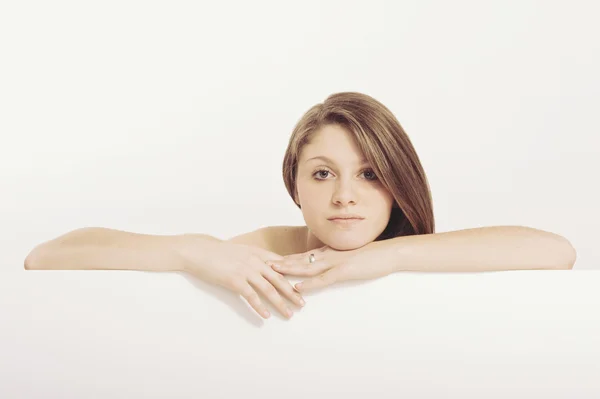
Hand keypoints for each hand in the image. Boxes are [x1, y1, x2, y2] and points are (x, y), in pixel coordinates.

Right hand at [175, 236, 304, 318]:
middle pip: (279, 279)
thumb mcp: (241, 250)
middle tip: (303, 304)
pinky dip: (260, 307)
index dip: (294, 276)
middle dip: (293, 292)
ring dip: (280, 303)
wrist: (198, 251)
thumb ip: (256, 257)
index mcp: (258, 253)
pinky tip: (266, 315)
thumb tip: (268, 266)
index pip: (282, 265)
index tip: (304, 285)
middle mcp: (255, 261)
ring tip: (289, 314)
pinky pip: (251, 296)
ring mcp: (245, 270)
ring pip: (268, 289)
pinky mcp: (234, 280)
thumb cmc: (218, 252)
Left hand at [267, 242, 393, 291]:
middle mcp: (330, 255)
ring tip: (273, 273)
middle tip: (264, 264)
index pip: (305, 255)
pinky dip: (310, 284)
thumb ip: (338, 258)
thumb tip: (328, 263)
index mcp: (331, 252)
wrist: (390, 253)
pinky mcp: (345, 271)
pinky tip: (299, 288)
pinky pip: (323, 279)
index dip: (289, 257)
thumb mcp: (352, 255)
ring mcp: (336, 262)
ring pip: (308, 267)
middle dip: (282, 262)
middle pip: (301, 259)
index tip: (274, 259)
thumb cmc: (373, 255)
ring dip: (290, 270)